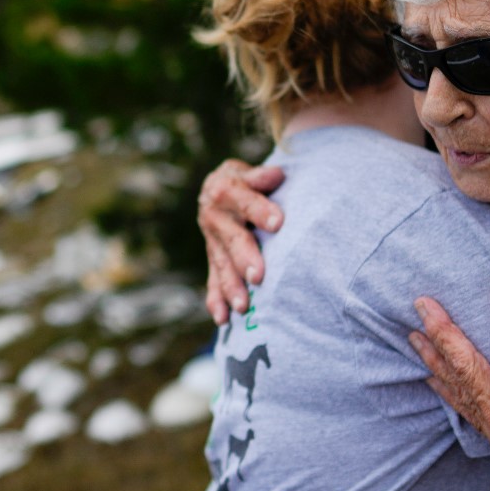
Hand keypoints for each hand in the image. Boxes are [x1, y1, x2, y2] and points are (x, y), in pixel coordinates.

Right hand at [198, 159, 285, 322]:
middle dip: (245, 258)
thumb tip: (277, 175)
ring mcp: (212, 241)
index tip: (278, 223)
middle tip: (259, 276)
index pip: (244, 200)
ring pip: (222, 265)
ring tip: (243, 307)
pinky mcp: (213, 259)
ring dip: (231, 287)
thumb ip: (261, 177)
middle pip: (232, 239)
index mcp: (224, 191)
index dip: (260, 210)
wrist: (217, 188)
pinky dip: (216, 300)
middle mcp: (214, 217)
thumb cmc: (245, 180)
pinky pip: (212, 280)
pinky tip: (223, 319)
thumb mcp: (249, 171)